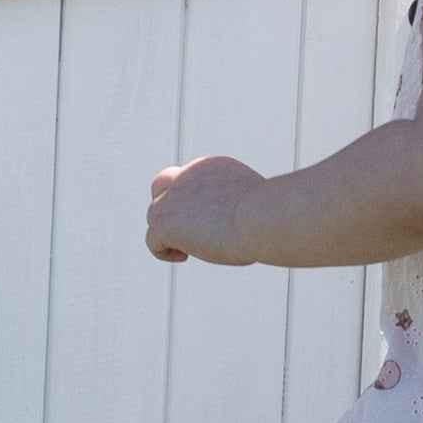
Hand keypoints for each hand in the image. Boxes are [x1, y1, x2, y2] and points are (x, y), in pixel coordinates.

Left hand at [146, 154, 271, 262]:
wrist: (262, 217)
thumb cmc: (270, 217)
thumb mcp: (254, 202)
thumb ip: (237, 205)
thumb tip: (232, 222)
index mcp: (209, 166)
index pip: (189, 179)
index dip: (194, 201)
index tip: (213, 220)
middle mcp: (187, 174)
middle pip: (161, 185)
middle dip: (169, 206)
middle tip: (190, 230)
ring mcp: (172, 196)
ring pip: (156, 215)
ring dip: (169, 233)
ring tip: (193, 248)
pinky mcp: (163, 220)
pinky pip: (152, 240)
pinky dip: (164, 251)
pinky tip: (185, 256)